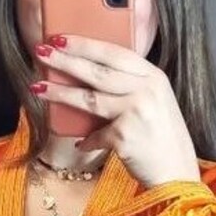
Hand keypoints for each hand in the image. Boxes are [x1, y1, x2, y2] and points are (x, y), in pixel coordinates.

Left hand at [32, 35, 201, 189]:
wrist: (177, 176)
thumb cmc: (162, 141)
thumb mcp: (155, 104)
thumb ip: (132, 87)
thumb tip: (93, 78)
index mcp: (154, 77)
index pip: (114, 53)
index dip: (85, 45)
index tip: (61, 39)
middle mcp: (146, 89)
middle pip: (98, 71)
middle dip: (66, 61)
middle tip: (41, 54)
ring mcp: (136, 112)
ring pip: (90, 98)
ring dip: (60, 93)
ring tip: (38, 87)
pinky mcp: (125, 136)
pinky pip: (96, 135)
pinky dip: (88, 142)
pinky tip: (82, 145)